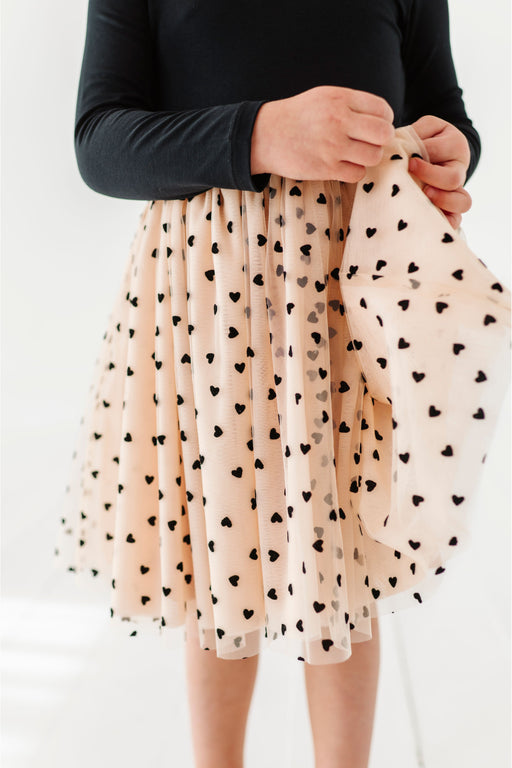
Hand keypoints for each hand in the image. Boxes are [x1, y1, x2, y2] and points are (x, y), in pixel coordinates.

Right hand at [250, 85, 395, 183]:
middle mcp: (339, 120)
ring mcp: (333, 146)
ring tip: (356, 154)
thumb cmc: (297, 116)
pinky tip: (344, 165)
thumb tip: (382, 120)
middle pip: (383, 134)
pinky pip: (358, 174)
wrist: (266, 135)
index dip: (385, 119)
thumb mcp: (324, 96)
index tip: (376, 125)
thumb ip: (352, 104)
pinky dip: (355, 171)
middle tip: (371, 142)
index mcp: (340, 98)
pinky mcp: (326, 168)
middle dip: (382, 139)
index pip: (382, 110)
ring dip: (369, 157)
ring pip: (373, 156)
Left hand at [407, 115, 472, 229]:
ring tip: (424, 195)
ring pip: (462, 202)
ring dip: (442, 200)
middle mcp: (459, 169)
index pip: (441, 152)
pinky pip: (456, 221)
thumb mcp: (422, 129)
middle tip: (412, 173)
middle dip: (431, 177)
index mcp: (455, 145)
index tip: (408, 162)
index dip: (422, 158)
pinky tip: (429, 219)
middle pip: (453, 178)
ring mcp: (456, 191)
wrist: (426, 156)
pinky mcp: (450, 210)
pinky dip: (446, 222)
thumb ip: (415, 133)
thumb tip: (400, 147)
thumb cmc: (422, 141)